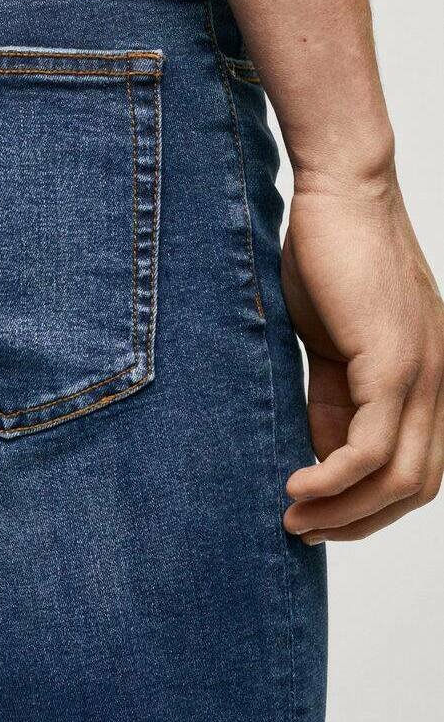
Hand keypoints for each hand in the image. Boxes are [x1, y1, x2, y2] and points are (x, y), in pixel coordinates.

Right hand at [281, 168, 443, 541]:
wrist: (342, 190)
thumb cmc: (330, 254)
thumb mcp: (332, 341)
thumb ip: (335, 396)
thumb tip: (321, 456)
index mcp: (430, 379)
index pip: (418, 469)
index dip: (371, 507)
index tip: (319, 519)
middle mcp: (442, 383)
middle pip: (416, 488)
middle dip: (358, 522)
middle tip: (304, 531)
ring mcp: (424, 374)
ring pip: (399, 478)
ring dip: (344, 511)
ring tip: (294, 518)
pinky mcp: (395, 362)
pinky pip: (371, 448)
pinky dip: (335, 481)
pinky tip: (297, 486)